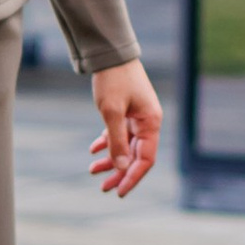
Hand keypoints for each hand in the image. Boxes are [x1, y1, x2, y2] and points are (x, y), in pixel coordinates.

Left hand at [89, 58, 162, 199]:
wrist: (110, 53)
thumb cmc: (113, 80)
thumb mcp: (111, 112)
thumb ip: (116, 141)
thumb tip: (120, 168)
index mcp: (151, 122)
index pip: (145, 159)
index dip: (132, 177)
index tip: (118, 191)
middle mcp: (147, 122)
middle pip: (135, 155)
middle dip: (119, 172)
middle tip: (104, 188)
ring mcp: (137, 116)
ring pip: (125, 146)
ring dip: (111, 159)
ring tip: (93, 170)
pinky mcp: (127, 111)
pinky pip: (119, 133)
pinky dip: (107, 142)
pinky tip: (93, 151)